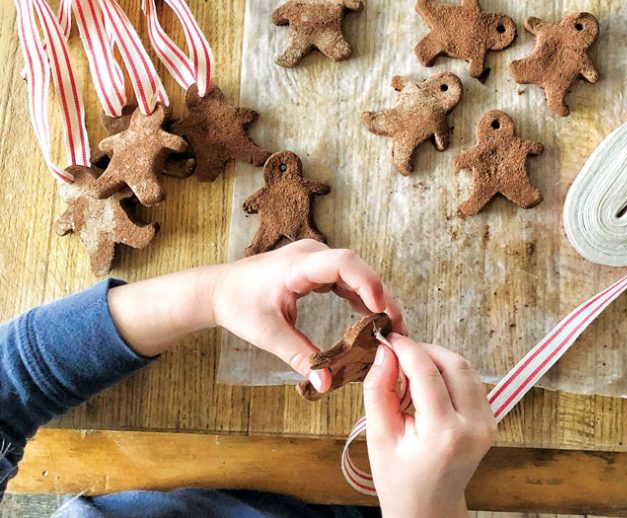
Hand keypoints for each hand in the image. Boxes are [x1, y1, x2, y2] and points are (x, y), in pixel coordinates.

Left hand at [108, 241, 403, 394]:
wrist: (218, 290)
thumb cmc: (238, 305)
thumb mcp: (268, 334)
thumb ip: (300, 356)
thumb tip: (325, 383)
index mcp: (298, 264)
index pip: (343, 263)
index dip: (367, 283)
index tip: (382, 310)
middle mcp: (311, 254)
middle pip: (357, 268)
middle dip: (380, 295)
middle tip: (397, 327)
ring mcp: (314, 259)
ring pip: (355, 273)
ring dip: (374, 297)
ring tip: (390, 327)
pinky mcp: (315, 269)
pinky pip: (345, 279)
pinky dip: (360, 298)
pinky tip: (370, 319)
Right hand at [363, 334, 495, 517]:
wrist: (428, 508)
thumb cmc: (399, 479)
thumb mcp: (379, 437)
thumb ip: (378, 389)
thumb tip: (385, 352)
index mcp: (444, 434)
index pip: (427, 372)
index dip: (407, 348)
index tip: (389, 339)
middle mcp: (473, 426)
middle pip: (452, 364)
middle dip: (424, 349)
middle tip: (399, 352)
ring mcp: (487, 424)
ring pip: (465, 368)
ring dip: (437, 358)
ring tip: (411, 369)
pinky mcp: (490, 421)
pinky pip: (471, 381)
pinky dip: (449, 372)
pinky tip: (429, 382)